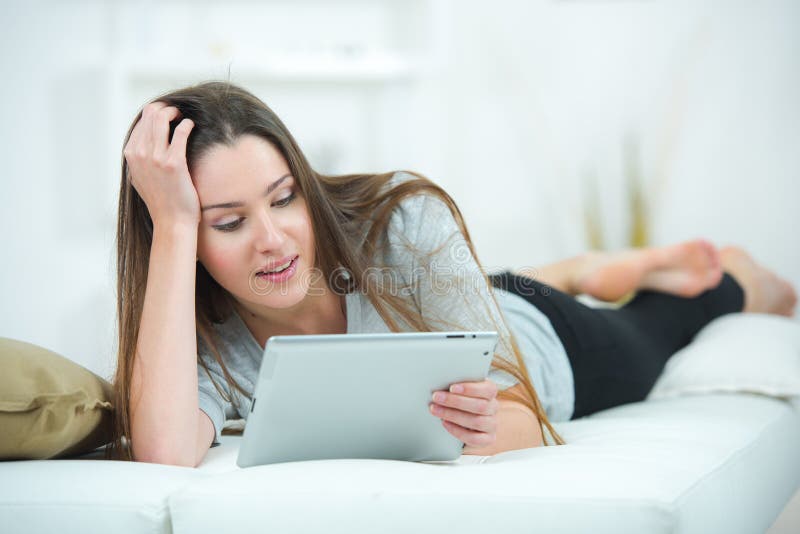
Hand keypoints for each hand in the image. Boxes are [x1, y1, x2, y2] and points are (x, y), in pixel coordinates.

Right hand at [123, 102, 199, 227]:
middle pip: (151, 114)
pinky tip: (191, 126)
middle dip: (165, 108)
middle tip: (177, 112)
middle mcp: (140, 154)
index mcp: (130, 155)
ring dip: (175, 112)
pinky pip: (180, 132)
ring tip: (182, 116)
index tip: (167, 115)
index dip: (156, 113)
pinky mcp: (173, 163)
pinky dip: (187, 124)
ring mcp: (155, 158)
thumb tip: (141, 143)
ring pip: (163, 118)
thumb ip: (138, 159)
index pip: (141, 120)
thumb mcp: (140, 177)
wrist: (172, 221)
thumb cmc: (161, 201)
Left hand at [429, 379, 498, 450]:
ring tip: (436, 410)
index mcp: (490, 391)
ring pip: (477, 421)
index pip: (488, 389)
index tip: (452, 387)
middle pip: (480, 406)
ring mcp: (492, 425)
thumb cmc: (460, 400)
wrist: (464, 421)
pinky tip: (445, 423)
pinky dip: (457, 431)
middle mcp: (493, 408)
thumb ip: (457, 385)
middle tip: (436, 397)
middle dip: (455, 401)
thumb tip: (440, 381)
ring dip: (453, 415)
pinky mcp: (487, 439)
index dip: (471, 389)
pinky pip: (474, 438)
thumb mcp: (461, 389)